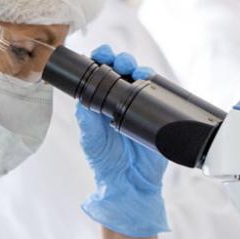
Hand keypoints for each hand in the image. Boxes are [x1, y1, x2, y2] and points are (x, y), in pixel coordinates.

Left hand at [77, 45, 168, 236]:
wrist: (131, 183)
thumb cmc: (107, 163)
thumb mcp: (91, 140)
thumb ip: (87, 121)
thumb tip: (81, 100)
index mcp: (102, 103)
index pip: (101, 74)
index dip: (101, 60)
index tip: (100, 55)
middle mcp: (121, 101)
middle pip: (123, 70)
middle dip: (121, 60)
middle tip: (119, 62)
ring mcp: (140, 105)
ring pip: (141, 77)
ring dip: (137, 67)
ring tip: (134, 69)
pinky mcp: (157, 114)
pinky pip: (158, 93)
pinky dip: (153, 82)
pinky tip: (147, 79)